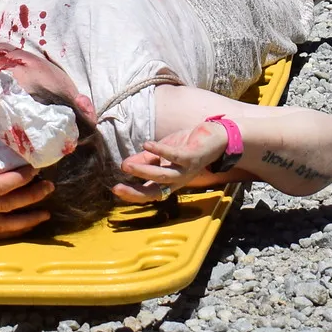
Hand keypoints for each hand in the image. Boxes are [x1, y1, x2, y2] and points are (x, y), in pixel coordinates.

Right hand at [112, 122, 230, 202]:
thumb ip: (145, 159)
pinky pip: (175, 156)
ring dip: (145, 172)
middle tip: (117, 188)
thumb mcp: (162, 152)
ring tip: (128, 166)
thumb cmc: (187, 145)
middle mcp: (177, 180)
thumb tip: (124, 164)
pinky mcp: (192, 156)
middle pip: (155, 192)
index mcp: (169, 181)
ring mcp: (186, 170)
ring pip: (164, 176)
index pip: (149, 193)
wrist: (216, 137)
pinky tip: (147, 144)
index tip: (116, 190)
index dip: (133, 194)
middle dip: (135, 192)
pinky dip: (161, 150)